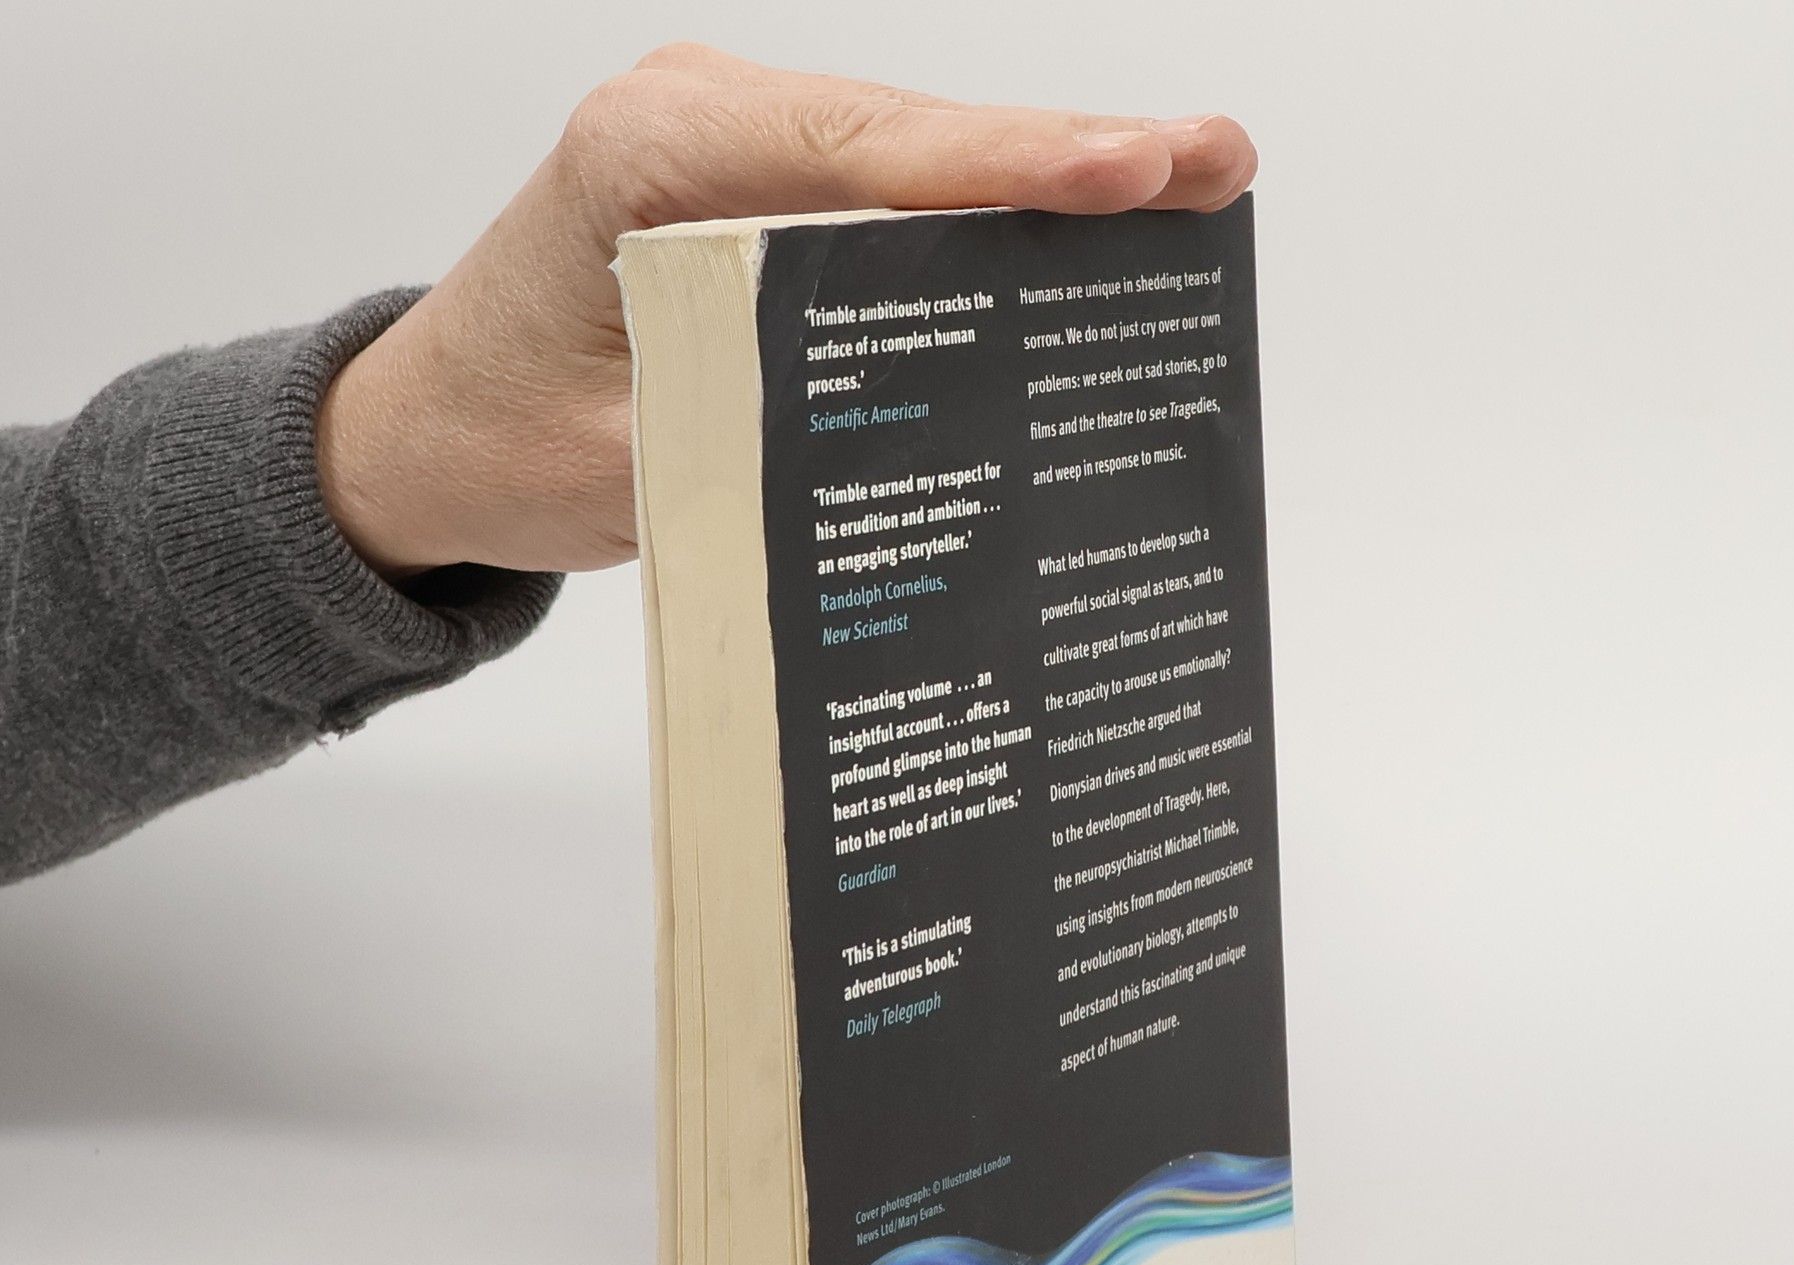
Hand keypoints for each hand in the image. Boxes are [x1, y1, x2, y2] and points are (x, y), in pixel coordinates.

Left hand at [315, 45, 1257, 578]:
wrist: (428, 431)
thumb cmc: (498, 436)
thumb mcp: (625, 462)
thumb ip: (756, 436)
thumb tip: (916, 443)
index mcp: (646, 160)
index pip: (855, 153)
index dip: (1003, 165)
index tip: (1128, 170)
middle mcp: (696, 122)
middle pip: (910, 135)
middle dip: (1067, 156)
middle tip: (1215, 164)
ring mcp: (731, 150)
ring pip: (912, 157)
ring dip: (1041, 182)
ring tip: (1183, 190)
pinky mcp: (756, 195)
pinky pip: (885, 195)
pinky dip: (981, 219)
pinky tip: (1078, 236)